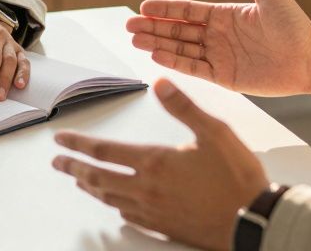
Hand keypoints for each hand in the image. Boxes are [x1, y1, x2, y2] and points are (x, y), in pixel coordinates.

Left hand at [53, 79, 266, 249]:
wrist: (253, 222)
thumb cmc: (237, 178)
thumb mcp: (214, 132)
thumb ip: (184, 107)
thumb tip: (160, 82)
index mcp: (155, 162)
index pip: (104, 151)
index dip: (78, 143)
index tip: (60, 139)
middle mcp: (147, 189)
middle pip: (98, 177)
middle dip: (73, 167)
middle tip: (57, 162)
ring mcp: (154, 211)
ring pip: (110, 198)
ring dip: (90, 187)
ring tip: (79, 179)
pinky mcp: (164, 227)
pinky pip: (130, 216)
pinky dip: (115, 206)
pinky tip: (116, 204)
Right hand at [128, 0, 310, 101]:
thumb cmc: (295, 25)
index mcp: (225, 15)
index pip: (187, 11)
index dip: (165, 9)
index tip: (143, 7)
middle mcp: (218, 35)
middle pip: (178, 31)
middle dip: (153, 27)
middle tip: (129, 25)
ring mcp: (220, 56)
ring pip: (181, 49)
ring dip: (158, 45)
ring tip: (135, 40)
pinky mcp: (225, 78)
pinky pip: (195, 69)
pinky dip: (176, 63)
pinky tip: (158, 56)